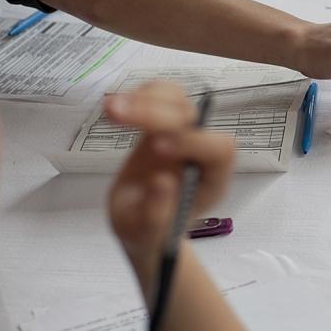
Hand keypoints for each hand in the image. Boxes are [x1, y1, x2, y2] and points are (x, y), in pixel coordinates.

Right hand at [105, 82, 234, 277]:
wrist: (143, 223)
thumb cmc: (150, 232)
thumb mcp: (147, 235)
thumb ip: (156, 215)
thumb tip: (163, 181)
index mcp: (212, 182)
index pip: (219, 150)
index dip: (192, 143)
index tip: (156, 149)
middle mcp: (202, 153)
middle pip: (193, 118)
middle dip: (156, 113)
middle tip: (116, 115)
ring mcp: (184, 136)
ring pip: (178, 99)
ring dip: (146, 99)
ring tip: (111, 108)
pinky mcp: (165, 126)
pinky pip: (162, 97)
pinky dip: (141, 95)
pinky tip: (116, 106)